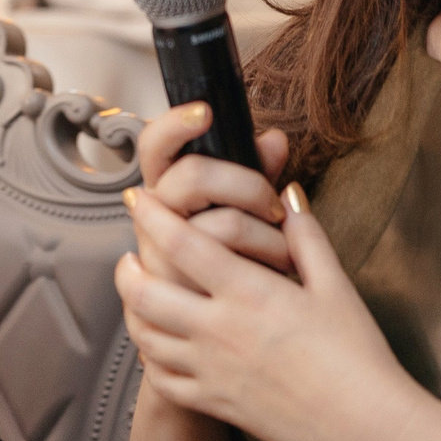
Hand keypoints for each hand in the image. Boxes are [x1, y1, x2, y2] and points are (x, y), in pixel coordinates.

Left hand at [117, 182, 422, 440]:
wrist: (365, 426)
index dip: (152, 217)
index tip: (138, 201)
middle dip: (127, 268)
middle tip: (129, 254)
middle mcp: (219, 330)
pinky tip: (158, 345)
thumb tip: (290, 195)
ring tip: (138, 295)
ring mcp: (211, 369)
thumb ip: (306, 237)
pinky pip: (162, 380)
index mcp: (249, 293)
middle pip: (145, 292)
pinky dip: (151, 359)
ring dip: (132, 310)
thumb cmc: (357, 357)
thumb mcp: (336, 286)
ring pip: (145, 336)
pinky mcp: (214, 402)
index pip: (182, 244)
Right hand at [133, 102, 294, 275]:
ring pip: (218, 224)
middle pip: (192, 176)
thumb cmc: (241, 261)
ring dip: (267, 233)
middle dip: (247, 184)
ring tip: (286, 250)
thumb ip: (257, 171)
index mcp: (166, 190)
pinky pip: (226, 268)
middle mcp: (154, 219)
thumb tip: (275, 139)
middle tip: (272, 207)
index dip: (175, 125)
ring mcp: (159, 256)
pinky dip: (265, 263)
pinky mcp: (177, 292)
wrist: (235, 328)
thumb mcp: (246, 209)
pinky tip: (276, 272)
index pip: (155, 145)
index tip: (205, 112)